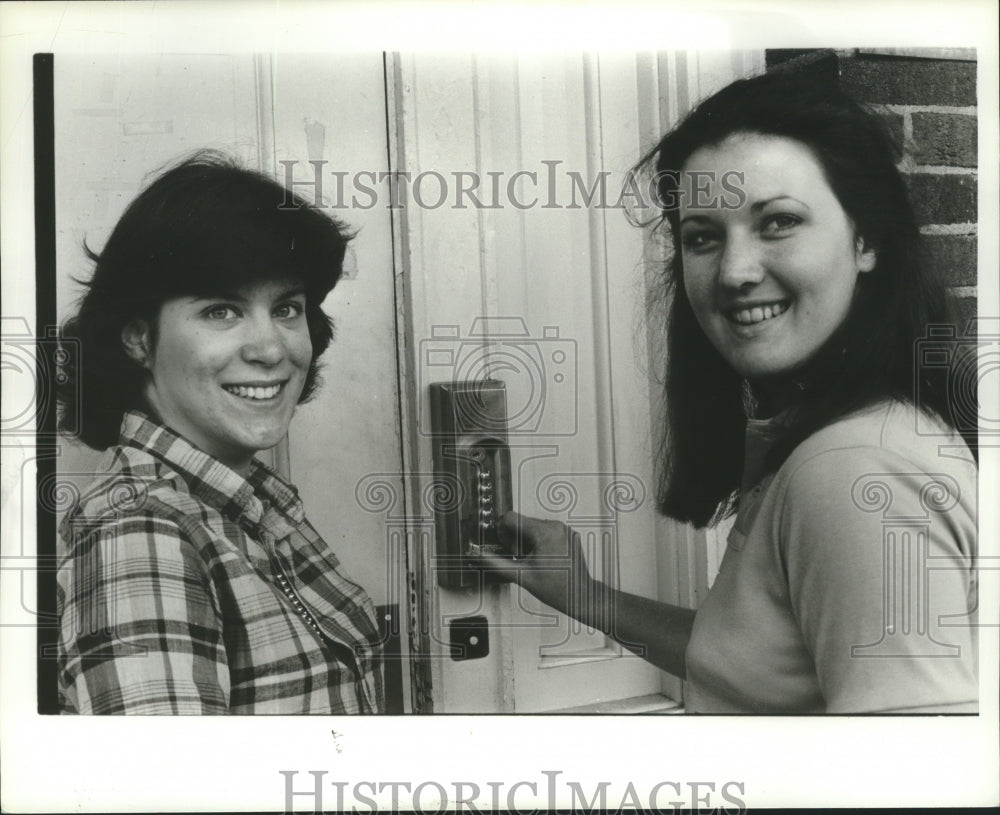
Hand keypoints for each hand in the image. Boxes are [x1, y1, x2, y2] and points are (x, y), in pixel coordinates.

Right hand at [477, 511, 595, 619]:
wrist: (581, 596)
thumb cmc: (558, 588)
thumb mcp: (521, 576)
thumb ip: (496, 563)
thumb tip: (480, 555)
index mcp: (544, 532)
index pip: (511, 518)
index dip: (501, 531)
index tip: (504, 544)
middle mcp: (555, 526)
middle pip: (521, 522)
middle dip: (514, 539)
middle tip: (519, 558)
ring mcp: (563, 529)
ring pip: (532, 526)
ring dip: (526, 541)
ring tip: (532, 560)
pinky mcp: (566, 534)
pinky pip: (544, 531)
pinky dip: (538, 542)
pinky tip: (541, 558)